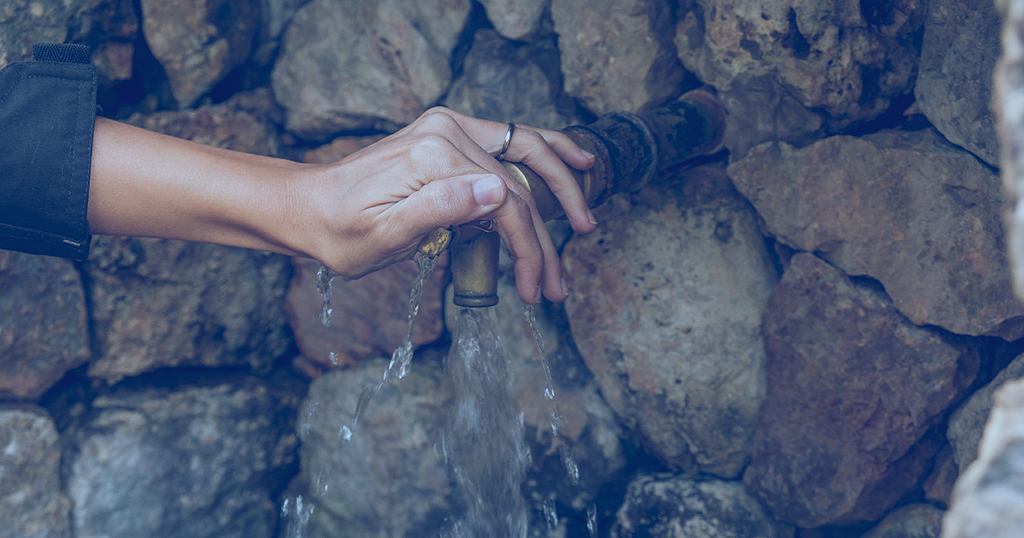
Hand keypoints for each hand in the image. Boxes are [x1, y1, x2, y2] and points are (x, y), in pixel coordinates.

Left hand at [87, 109, 595, 304]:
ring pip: (524, 154)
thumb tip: (498, 193)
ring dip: (556, 191)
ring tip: (584, 224)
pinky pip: (509, 140)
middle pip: (520, 182)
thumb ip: (442, 209)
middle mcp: (447, 131)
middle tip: (562, 278)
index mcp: (435, 155)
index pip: (504, 204)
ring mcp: (449, 128)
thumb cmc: (340, 233)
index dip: (528, 250)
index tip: (537, 291)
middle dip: (548, 233)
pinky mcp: (448, 136)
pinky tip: (574, 159)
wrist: (308, 209)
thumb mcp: (384, 234)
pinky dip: (543, 152)